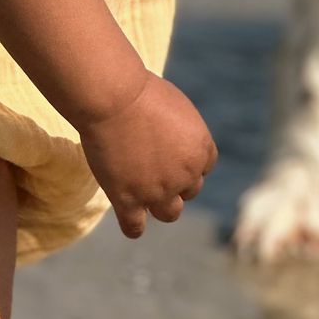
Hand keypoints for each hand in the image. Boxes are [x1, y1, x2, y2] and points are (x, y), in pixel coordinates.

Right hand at [79, 73, 216, 238]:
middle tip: (152, 167)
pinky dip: (133, 226)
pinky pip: (135, 227)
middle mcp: (185, 175)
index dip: (187, 162)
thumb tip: (175, 138)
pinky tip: (128, 214)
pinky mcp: (128, 200)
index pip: (204, 167)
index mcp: (201, 149)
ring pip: (170, 213)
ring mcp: (157, 191)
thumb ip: (180, 130)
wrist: (114, 98)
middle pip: (190, 191)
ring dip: (160, 205)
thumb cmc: (140, 91)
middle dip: (175, 182)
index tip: (170, 155)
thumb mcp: (176, 105)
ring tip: (143, 193)